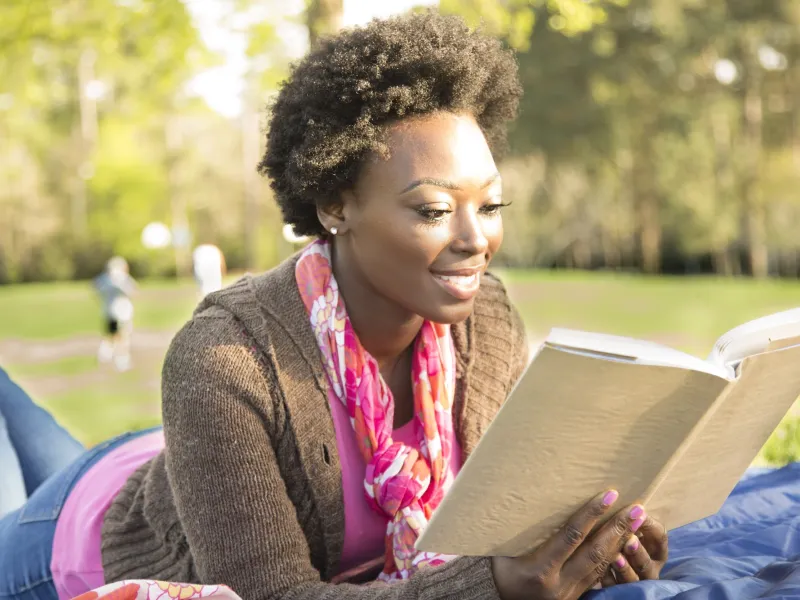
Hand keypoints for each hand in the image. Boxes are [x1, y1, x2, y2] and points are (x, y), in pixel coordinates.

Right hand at [491, 491, 647, 599]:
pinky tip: (624, 544)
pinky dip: (613, 558)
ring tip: (637, 522)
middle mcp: (558, 584)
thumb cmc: (496, 569)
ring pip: (601, 566)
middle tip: (637, 508)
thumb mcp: (503, 549)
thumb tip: (534, 495)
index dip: (591, 514)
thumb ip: (524, 530)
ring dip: (621, 542)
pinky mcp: (574, 599)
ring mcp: (568, 594)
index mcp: (539, 569)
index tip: (609, 495)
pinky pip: (598, 577)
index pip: (572, 536)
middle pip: (594, 552)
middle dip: (618, 528)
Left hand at [599, 515, 667, 586]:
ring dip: (625, 568)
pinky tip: (599, 572)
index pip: (660, 537)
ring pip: (633, 579)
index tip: (640, 514)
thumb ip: (631, 520)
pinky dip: (607, 579)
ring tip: (616, 557)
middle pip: (648, 563)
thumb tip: (623, 502)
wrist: (617, 566)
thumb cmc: (622, 536)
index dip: (652, 527)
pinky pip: (613, 587)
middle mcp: (648, 568)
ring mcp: (634, 581)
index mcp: (655, 550)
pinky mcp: (618, 590)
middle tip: (630, 539)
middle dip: (639, 552)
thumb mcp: (632, 528)